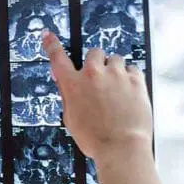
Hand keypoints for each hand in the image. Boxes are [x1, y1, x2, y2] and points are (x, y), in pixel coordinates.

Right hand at [43, 31, 152, 163]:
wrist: (121, 148)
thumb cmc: (94, 138)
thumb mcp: (71, 118)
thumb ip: (68, 96)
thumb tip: (66, 82)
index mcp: (72, 84)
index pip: (57, 57)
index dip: (51, 44)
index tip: (48, 35)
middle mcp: (92, 74)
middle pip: (93, 53)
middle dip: (96, 63)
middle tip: (100, 79)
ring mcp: (115, 75)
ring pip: (114, 59)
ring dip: (114, 69)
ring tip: (117, 88)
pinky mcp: (135, 80)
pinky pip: (132, 69)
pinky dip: (130, 77)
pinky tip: (128, 92)